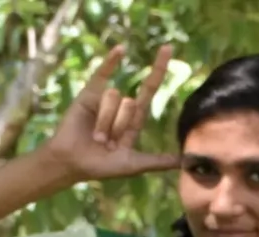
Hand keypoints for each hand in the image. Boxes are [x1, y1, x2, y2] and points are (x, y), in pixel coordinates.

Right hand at [43, 45, 179, 183]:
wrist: (72, 163)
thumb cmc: (102, 167)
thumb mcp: (133, 165)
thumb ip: (158, 161)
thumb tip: (186, 162)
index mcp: (132, 120)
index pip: (148, 91)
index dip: (158, 70)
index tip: (168, 47)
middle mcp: (120, 106)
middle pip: (131, 104)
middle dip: (119, 126)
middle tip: (107, 143)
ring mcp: (104, 99)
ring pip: (115, 98)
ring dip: (105, 122)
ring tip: (96, 136)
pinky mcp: (89, 94)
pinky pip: (103, 74)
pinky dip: (111, 62)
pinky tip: (120, 50)